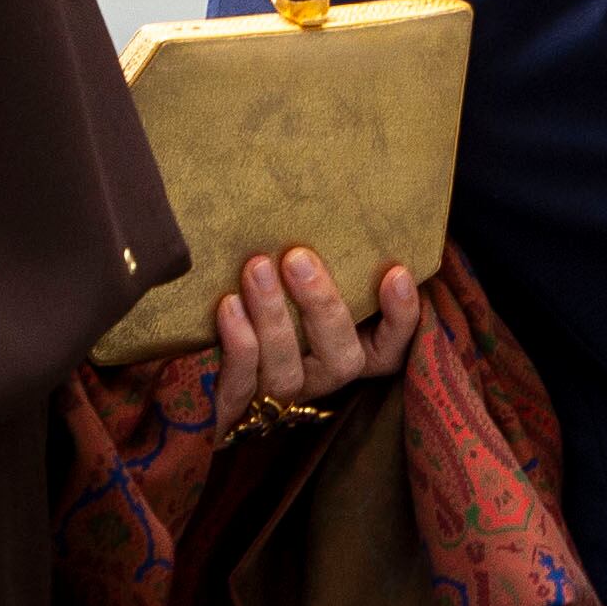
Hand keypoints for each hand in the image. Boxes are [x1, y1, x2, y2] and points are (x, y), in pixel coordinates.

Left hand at [208, 249, 421, 424]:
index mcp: (353, 352)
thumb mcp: (318, 275)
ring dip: (273, 319)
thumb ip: (344, 256)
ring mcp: (280, 393)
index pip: (392, 347)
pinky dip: (238, 346)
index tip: (396, 273)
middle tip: (298, 258)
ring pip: (286, 373)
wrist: (206, 338)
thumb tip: (359, 203)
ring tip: (257, 269)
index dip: (400, 318)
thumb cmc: (281, 287)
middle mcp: (321, 377)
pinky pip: (240, 386)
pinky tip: (230, 305)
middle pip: (340, 361)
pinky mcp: (237, 402)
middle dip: (322, 307)